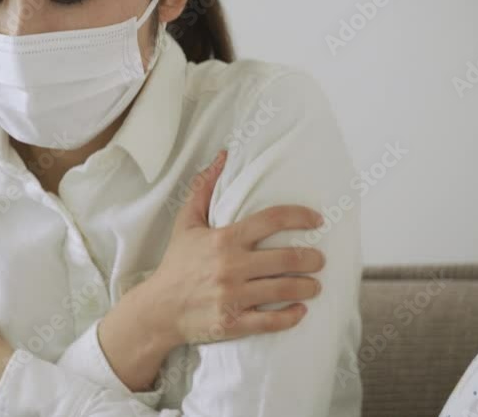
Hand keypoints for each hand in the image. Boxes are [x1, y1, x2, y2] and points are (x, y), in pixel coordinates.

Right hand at [99, 150, 327, 390]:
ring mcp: (233, 296)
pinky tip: (301, 310)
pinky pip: (272, 321)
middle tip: (319, 259)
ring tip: (315, 285)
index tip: (316, 220)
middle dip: (312, 259)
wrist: (158, 309)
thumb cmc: (176, 264)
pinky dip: (292, 316)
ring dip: (308, 287)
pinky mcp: (233, 322)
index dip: (300, 216)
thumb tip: (223, 156)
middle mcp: (230, 266)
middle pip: (286, 258)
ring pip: (284, 289)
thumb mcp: (186, 223)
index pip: (271, 220)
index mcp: (224, 239)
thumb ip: (205, 188)